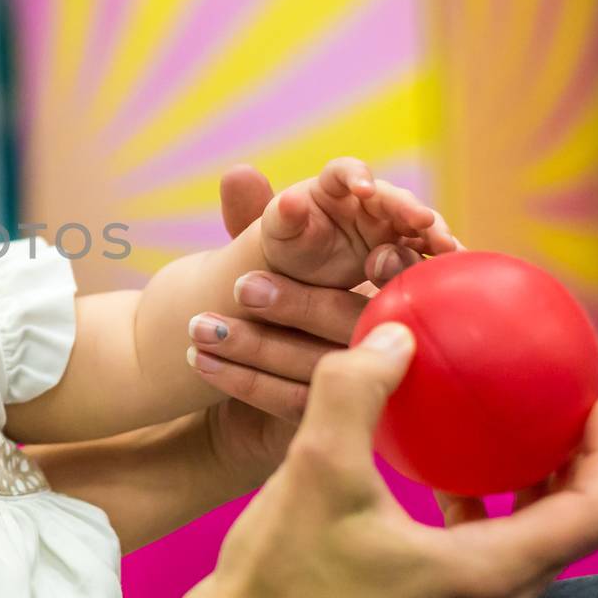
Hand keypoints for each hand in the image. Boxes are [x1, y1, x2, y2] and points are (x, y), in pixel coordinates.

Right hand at [175, 326, 597, 597]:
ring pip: (529, 552)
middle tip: (559, 410)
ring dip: (531, 494)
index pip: (590, 514)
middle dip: (575, 469)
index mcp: (482, 575)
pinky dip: (487, 518)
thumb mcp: (315, 466)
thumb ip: (356, 391)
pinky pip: (489, 566)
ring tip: (510, 440)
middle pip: (568, 534)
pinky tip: (443, 484)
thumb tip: (395, 336)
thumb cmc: (281, 574)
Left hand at [189, 165, 425, 482]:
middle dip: (298, 302)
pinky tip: (199, 363)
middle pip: (353, 320)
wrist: (243, 379)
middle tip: (242, 287)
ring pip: (321, 366)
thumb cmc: (272, 301)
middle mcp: (388, 338)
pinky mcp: (334, 424)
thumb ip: (257, 218)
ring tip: (199, 328)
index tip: (338, 252)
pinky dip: (242, 381)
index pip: (398, 268)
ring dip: (258, 345)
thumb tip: (238, 173)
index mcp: (386, 283)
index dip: (381, 263)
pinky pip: (291, 403)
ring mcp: (368, 389)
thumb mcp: (262, 255)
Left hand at [260, 157, 458, 288]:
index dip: (357, 176)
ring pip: (416, 221)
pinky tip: (456, 266)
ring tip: (448, 248)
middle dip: (408, 207)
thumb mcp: (281, 232)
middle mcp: (368, 198)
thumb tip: (288, 201)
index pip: (346, 171)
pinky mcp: (404, 245)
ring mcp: (389, 221)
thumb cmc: (289, 243)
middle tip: (423, 221)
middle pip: (392, 197)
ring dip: (433, 232)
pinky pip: (425, 247)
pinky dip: (441, 255)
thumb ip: (285, 216)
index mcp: (333, 185)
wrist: (303, 271)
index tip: (365, 189)